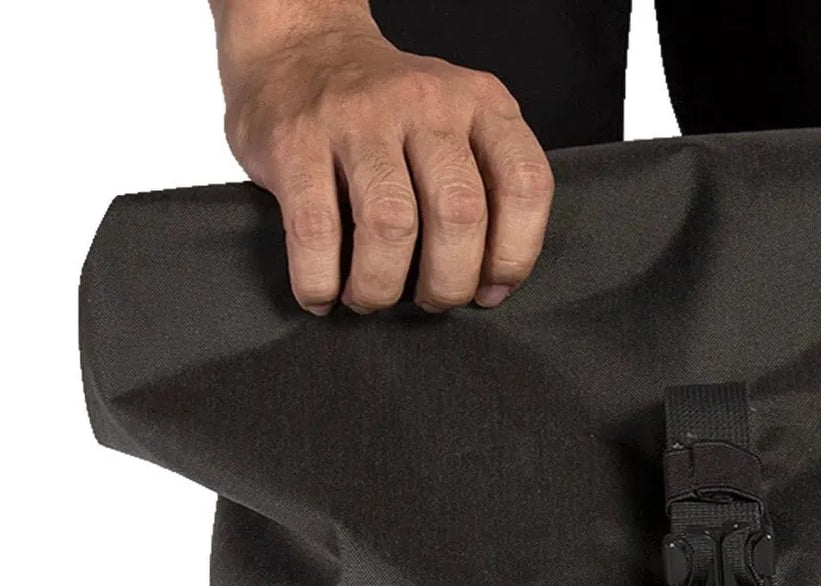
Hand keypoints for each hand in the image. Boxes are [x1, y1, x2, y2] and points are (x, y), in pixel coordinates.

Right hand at [214, 0, 553, 314]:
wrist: (302, 50)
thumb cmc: (389, 117)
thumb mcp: (459, 128)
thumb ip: (486, 191)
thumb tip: (491, 289)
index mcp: (481, 104)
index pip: (523, 185)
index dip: (513, 255)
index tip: (488, 290)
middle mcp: (425, 101)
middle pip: (458, 213)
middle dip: (447, 283)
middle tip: (429, 300)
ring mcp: (358, 116)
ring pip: (391, 226)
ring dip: (382, 286)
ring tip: (372, 298)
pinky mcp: (296, 139)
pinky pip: (317, 231)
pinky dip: (320, 280)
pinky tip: (322, 293)